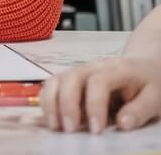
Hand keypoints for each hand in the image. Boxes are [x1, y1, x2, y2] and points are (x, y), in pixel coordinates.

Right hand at [40, 56, 160, 132]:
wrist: (142, 67)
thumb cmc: (148, 84)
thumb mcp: (155, 97)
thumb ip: (140, 110)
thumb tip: (122, 124)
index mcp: (116, 69)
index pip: (98, 82)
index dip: (94, 105)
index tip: (96, 130)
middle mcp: (92, 66)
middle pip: (71, 78)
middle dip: (66, 105)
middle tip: (69, 130)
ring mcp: (78, 71)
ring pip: (55, 80)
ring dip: (51, 103)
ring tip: (55, 126)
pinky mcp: (69, 79)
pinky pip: (51, 86)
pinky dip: (46, 102)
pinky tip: (51, 119)